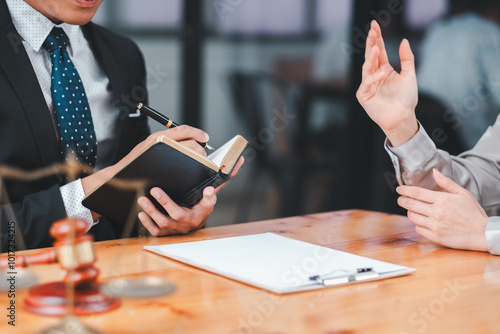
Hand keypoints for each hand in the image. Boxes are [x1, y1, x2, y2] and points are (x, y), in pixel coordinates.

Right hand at [82, 125, 209, 220]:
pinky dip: (190, 168)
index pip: (183, 129)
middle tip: (203, 155)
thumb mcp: (151, 147)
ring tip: (198, 162)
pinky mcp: (162, 169)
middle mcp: (160, 143)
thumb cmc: (137, 162)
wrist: (121, 176)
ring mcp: (162, 156)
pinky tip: (191, 170)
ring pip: (189, 154)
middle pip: (191, 144)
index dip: (197, 133)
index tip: (205, 137)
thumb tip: (190, 142)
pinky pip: (182, 167)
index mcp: (159, 136)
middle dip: (201, 150)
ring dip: (197, 158)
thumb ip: (167, 142)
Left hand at [137, 156, 243, 235]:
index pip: (208, 203)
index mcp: (203, 210)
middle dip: (166, 202)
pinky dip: (147, 223)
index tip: (208, 190)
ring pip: (164, 223)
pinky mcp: (165, 233)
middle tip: (155, 190)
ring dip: (152, 211)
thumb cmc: (200, 205)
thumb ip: (223, 178)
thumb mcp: (211, 193)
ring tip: (143, 199)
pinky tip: (141, 213)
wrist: (191, 224)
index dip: (209, 198)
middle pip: (178, 214)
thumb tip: (239, 161)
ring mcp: (177, 229)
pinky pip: (155, 231)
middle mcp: (190, 221)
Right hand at [356, 20, 418, 145]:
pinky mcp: (363, 95)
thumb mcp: (409, 75)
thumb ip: (406, 58)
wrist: (402, 117)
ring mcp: (368, 85)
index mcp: (384, 69)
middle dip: (371, 43)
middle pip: (371, 56)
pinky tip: (381, 73)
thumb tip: (404, 40)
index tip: (375, 25)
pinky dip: (373, 78)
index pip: (379, 51)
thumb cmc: (406, 99)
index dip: (377, 38)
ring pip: (367, 68)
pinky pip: (366, 84)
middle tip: (372, 31)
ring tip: (374, 47)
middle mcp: (374, 75)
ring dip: (370, 57)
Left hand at [396, 169, 487, 251]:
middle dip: (402, 201)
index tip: (399, 190)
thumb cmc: (473, 213)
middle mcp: (437, 212)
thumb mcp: (463, 194)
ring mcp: (435, 225)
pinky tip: (421, 221)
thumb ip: (447, 183)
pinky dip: (417, 224)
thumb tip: (434, 172)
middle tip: (400, 199)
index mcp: (442, 200)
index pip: (417, 193)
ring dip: (409, 212)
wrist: (482, 233)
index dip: (405, 190)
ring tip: (412, 210)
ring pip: (412, 217)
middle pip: (410, 205)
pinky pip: (418, 229)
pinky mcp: (435, 237)